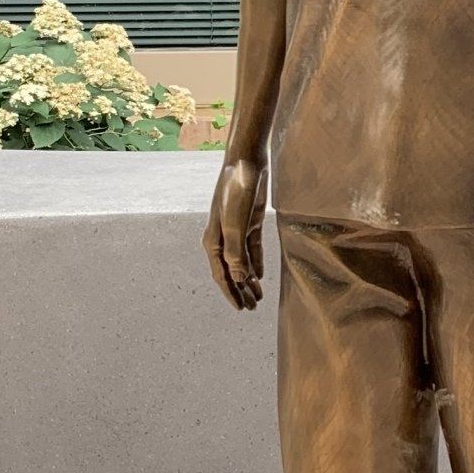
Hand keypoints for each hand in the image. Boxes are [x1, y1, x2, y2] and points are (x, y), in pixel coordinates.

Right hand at [205, 156, 267, 307]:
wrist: (246, 163)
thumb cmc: (236, 191)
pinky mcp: (251, 222)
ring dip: (248, 280)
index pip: (222, 274)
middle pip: (231, 272)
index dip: (231, 293)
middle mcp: (223, 238)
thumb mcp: (236, 224)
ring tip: (258, 297)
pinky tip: (260, 276)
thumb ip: (236, 252)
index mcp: (214, 241)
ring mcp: (237, 230)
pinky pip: (252, 249)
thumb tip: (239, 277)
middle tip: (251, 309)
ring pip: (242, 262)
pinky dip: (255, 263)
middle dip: (240, 291)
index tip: (240, 309)